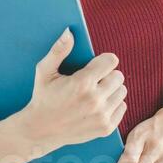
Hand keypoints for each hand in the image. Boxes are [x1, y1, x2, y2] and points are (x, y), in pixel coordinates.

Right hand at [21, 27, 128, 151]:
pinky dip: (113, 105)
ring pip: (122, 92)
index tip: (95, 65)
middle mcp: (95, 99)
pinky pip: (122, 107)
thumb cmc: (43, 97)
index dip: (103, 61)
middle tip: (93, 81)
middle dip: (108, 75)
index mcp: (82, 83)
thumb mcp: (45, 72)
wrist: (40, 130)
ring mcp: (101, 115)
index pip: (111, 61)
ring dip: (111, 90)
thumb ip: (58, 51)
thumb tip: (69, 32)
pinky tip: (98, 106)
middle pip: (119, 76)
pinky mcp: (106, 128)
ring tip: (95, 93)